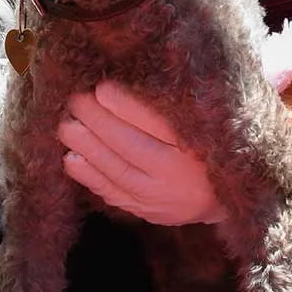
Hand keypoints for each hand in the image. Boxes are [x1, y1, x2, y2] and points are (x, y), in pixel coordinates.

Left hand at [57, 81, 227, 226]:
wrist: (225, 198)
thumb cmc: (208, 149)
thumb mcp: (199, 123)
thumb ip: (167, 105)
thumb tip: (130, 79)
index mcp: (198, 148)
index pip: (157, 125)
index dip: (126, 106)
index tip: (102, 88)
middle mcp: (179, 177)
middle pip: (132, 147)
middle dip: (99, 123)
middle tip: (76, 102)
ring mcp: (161, 199)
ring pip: (118, 172)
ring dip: (88, 148)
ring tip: (66, 127)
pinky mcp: (147, 212)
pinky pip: (114, 194)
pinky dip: (91, 177)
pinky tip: (71, 159)